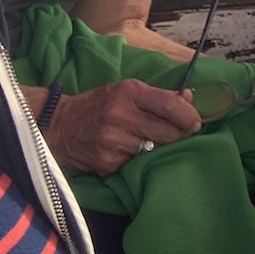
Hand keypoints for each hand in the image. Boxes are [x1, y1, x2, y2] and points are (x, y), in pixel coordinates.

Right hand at [44, 78, 202, 175]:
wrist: (59, 126)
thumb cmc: (99, 105)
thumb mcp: (126, 90)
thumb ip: (158, 96)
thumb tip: (189, 98)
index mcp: (129, 92)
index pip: (170, 105)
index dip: (189, 116)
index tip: (195, 122)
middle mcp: (121, 115)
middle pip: (167, 132)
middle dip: (179, 135)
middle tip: (182, 135)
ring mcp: (112, 141)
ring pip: (153, 150)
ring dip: (157, 148)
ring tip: (149, 141)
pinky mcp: (107, 162)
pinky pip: (135, 163)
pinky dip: (137, 159)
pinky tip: (128, 150)